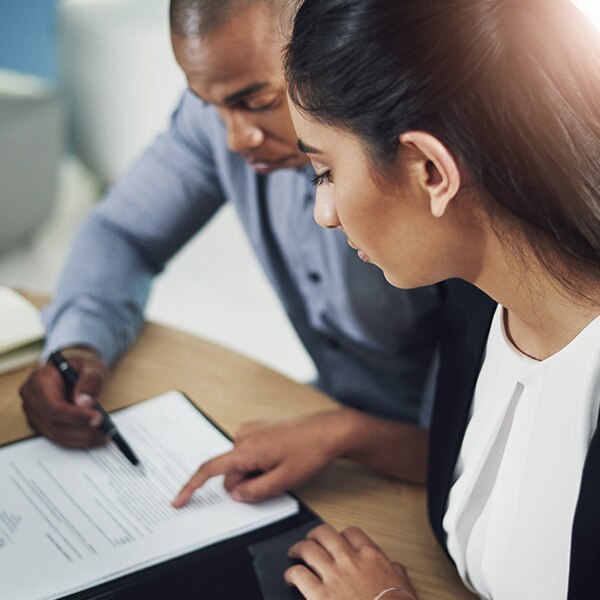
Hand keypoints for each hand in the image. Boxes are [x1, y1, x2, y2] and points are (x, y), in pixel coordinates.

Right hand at [20, 347, 108, 447]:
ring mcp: (34, 413)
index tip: (97, 419)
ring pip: (56, 434)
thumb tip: (83, 402)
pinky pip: (58, 437)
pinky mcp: (42, 424)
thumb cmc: (82, 367)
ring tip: (103, 436)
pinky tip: (94, 437)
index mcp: (39, 380)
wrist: (78, 370)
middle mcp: (32, 398)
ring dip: (81, 438)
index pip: (53, 406)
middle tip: (105, 432)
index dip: (75, 416)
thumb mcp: (92, 366)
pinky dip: (77, 439)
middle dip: (81, 430)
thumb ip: (89, 381)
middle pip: (54, 423)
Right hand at [172, 410, 350, 506]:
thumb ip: (254, 492)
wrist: (328, 430)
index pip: (210, 470)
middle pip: (230, 473)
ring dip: (254, 473)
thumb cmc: (310, 451)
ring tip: (281, 466)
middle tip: (274, 479)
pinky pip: (248, 454)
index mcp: (246, 448)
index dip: (191, 487)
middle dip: (245, 483)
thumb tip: (235, 494)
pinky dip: (258, 463)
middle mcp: (243, 435)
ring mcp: (250, 430)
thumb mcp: (283, 481)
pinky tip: (279, 458)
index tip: (178, 501)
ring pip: (240, 465)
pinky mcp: (258, 429)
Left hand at [285, 524, 416, 599]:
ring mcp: (334, 576)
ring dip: (299, 549)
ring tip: (295, 552)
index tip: (338, 539)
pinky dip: (292, 574)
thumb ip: (396, 572)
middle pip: (325, 534)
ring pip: (308, 549)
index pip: (352, 533)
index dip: (342, 534)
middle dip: (315, 535)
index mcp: (372, 557)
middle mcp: (350, 561)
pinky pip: (299, 574)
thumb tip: (395, 568)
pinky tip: (291, 578)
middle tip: (311, 539)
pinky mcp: (319, 595)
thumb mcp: (405, 587)